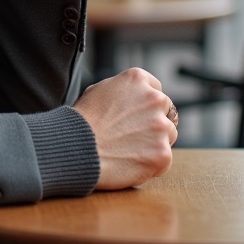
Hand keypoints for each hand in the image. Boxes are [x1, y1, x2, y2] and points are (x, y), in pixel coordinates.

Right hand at [72, 68, 177, 190]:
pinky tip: (131, 164)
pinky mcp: (162, 153)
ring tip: (129, 151)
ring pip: (169, 135)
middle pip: (167, 112)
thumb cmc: (81, 121)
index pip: (156, 91)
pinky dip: (151, 165)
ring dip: (155, 143)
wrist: (75, 148)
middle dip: (154, 123)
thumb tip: (133, 98)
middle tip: (133, 136)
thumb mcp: (99, 90)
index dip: (146, 107)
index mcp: (138, 79)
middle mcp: (154, 99)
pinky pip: (165, 160)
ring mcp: (160, 126)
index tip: (136, 117)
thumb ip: (124, 91)